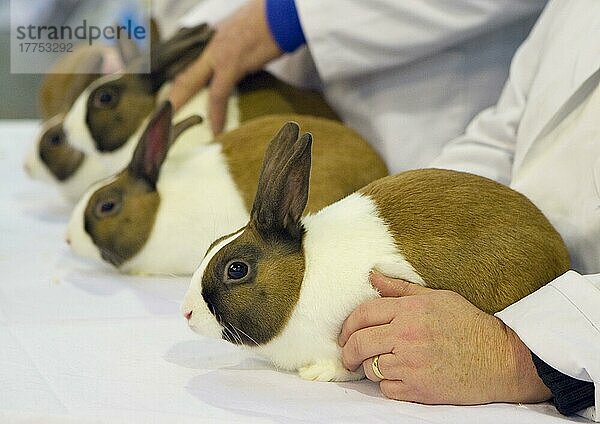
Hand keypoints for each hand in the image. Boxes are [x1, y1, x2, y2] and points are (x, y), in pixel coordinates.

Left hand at [168, 0, 282, 133]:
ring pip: (191, 83)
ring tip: (171, 124)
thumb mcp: (244, 30)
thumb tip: (239, 57)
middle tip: (161, 114)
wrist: (283, 12)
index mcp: (212, 38)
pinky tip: (216, 130)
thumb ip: (234, 44)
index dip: (179, 82)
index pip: (189, 63)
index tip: (173, 96)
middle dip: (171, 95)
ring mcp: (218, 53)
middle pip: (183, 74)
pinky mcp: (232, 63)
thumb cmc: (271, 19)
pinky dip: (217, 115)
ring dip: (181, 105)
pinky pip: (218, 94)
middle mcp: (210, 45)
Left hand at [338, 271, 550, 404]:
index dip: (347, 325)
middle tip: (349, 356)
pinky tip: (400, 377)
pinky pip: (386, 389)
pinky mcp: (418, 389)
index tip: (344, 334)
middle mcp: (406, 336)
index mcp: (409, 311)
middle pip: (358, 343)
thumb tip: (372, 276)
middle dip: (348, 351)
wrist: (501, 359)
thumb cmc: (469, 325)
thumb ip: (400, 290)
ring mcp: (411, 365)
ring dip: (370, 367)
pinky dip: (388, 385)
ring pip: (370, 368)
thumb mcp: (436, 298)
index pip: (363, 314)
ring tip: (382, 364)